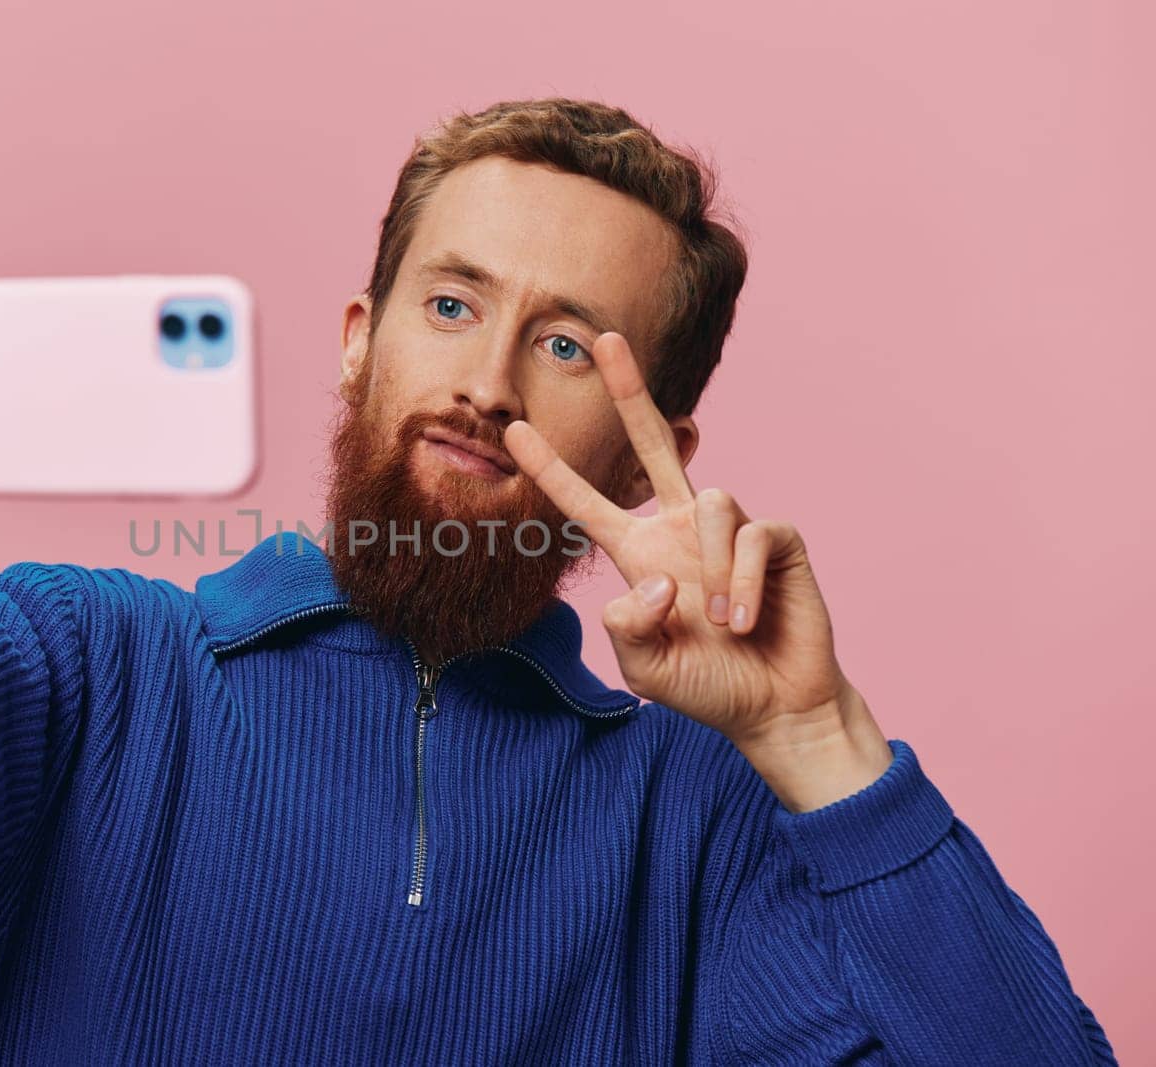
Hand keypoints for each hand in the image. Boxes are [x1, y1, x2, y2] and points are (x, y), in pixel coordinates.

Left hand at [504, 331, 890, 809]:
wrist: (775, 707)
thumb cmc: (709, 687)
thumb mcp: (645, 668)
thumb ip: (628, 629)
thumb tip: (656, 580)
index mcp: (640, 555)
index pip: (587, 503)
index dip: (551, 470)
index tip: (512, 431)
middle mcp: (680, 531)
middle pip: (652, 444)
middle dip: (629, 390)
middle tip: (604, 338)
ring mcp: (730, 531)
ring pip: (712, 501)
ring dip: (715, 569)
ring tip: (723, 626)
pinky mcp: (777, 540)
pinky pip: (754, 536)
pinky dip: (746, 582)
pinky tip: (746, 620)